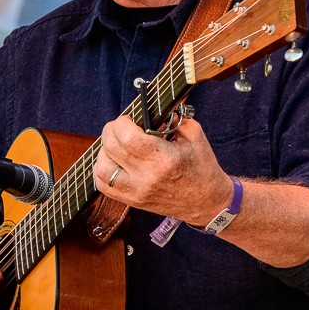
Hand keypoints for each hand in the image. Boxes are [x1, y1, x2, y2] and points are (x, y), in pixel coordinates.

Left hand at [93, 116, 233, 224]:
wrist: (206, 202)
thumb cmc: (202, 166)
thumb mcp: (194, 135)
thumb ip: (173, 117)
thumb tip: (151, 107)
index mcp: (164, 159)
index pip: (129, 137)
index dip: (122, 122)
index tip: (128, 118)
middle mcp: (147, 177)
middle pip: (112, 148)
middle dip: (111, 130)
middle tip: (120, 126)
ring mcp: (137, 192)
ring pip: (102, 168)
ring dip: (103, 150)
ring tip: (115, 144)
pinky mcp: (132, 201)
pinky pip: (103, 186)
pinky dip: (102, 170)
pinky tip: (113, 161)